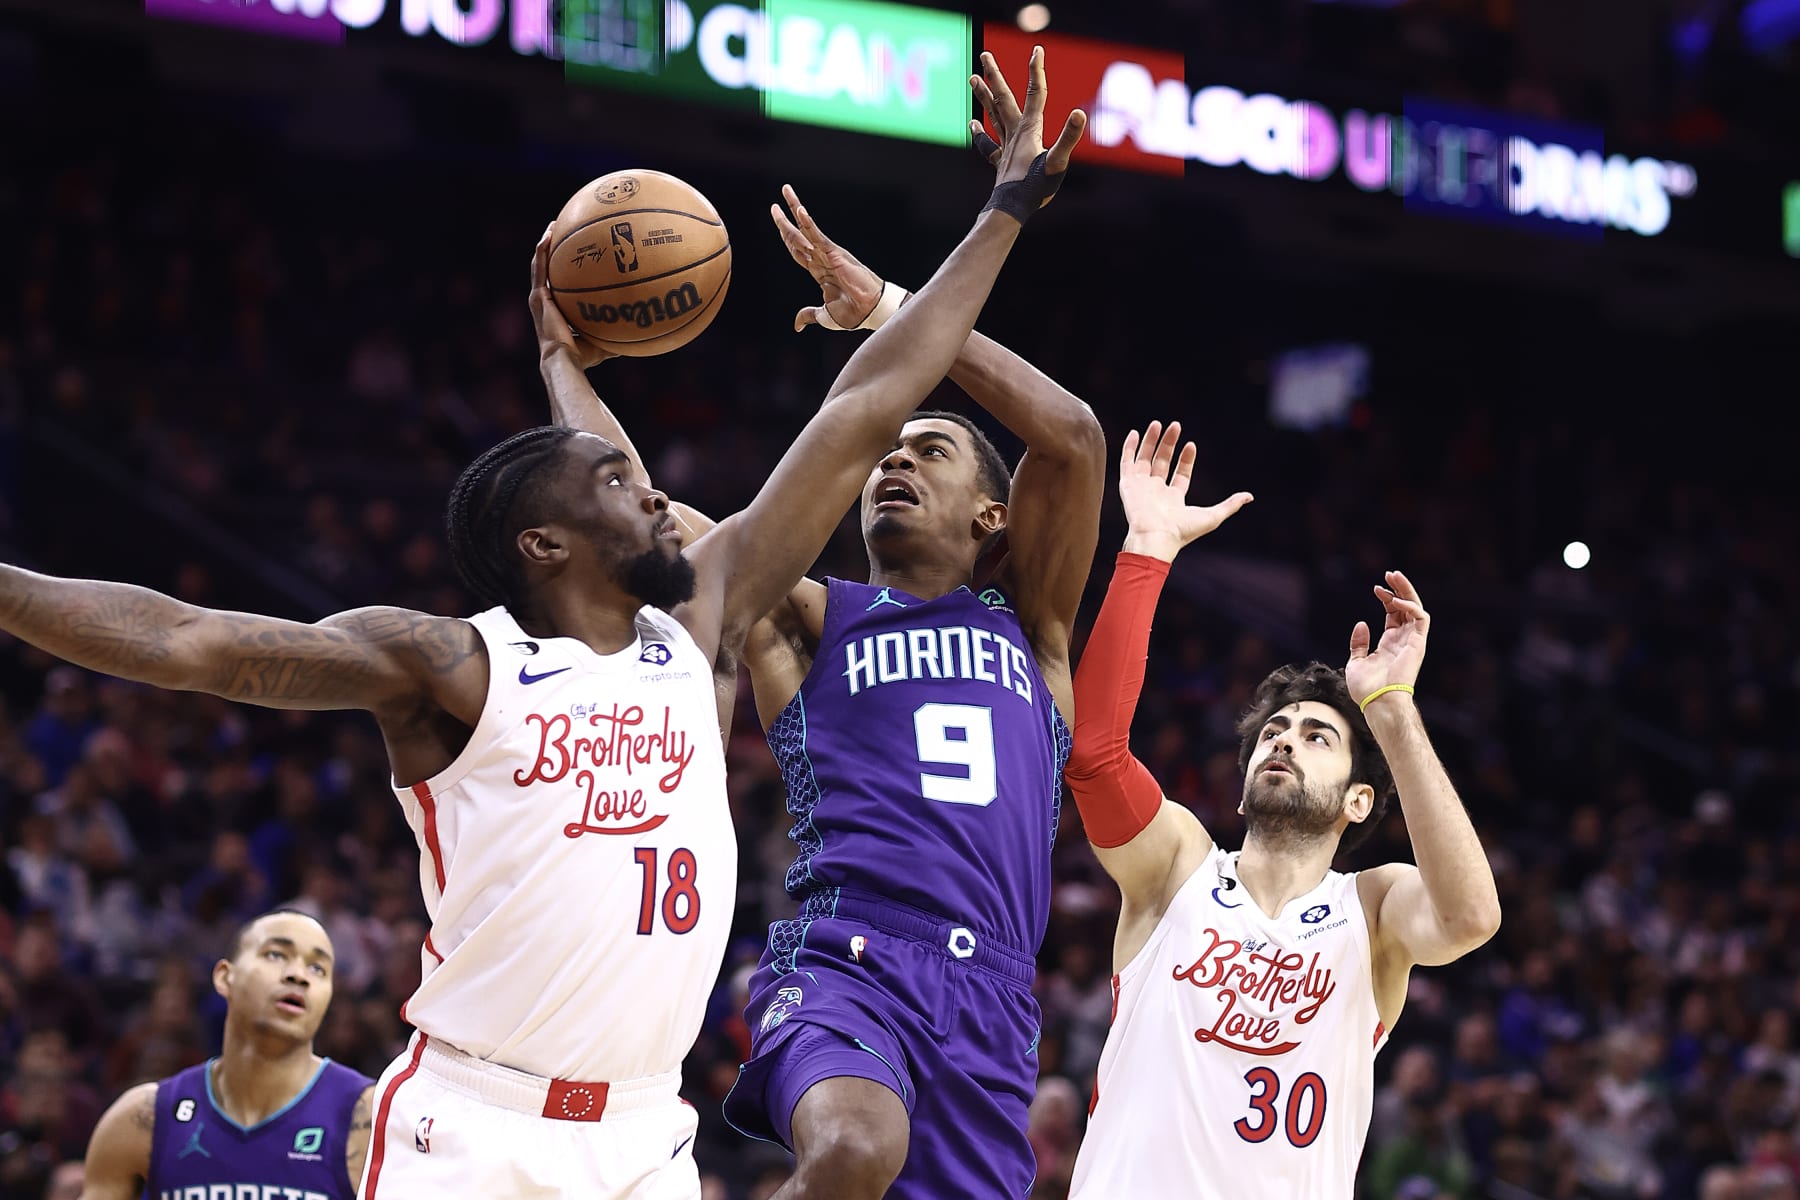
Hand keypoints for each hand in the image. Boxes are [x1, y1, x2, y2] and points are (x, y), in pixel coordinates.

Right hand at [530, 223, 613, 369]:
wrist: (565, 359)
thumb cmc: (585, 355)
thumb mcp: (604, 339)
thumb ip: (617, 331)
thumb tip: (641, 328)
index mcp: (557, 309)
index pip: (559, 284)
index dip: (563, 269)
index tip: (572, 255)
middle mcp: (545, 301)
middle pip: (547, 269)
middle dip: (553, 250)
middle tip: (561, 232)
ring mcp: (539, 298)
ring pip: (540, 264)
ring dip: (545, 244)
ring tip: (553, 226)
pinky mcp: (538, 296)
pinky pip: (540, 268)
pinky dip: (542, 250)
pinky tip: (549, 235)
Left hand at [769, 184, 883, 332]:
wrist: (868, 312)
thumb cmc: (852, 313)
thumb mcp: (823, 316)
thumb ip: (808, 315)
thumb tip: (796, 325)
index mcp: (819, 271)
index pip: (797, 251)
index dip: (786, 238)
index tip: (778, 224)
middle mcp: (822, 259)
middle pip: (798, 236)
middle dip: (785, 220)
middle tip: (774, 205)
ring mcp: (828, 254)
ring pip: (806, 229)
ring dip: (794, 209)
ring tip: (785, 191)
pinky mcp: (835, 254)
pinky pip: (818, 236)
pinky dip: (808, 224)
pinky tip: (800, 211)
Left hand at [970, 46, 1085, 199]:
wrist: (1012, 208)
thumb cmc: (1035, 187)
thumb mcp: (1057, 162)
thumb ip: (1069, 137)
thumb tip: (1080, 113)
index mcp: (1030, 129)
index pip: (1036, 93)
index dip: (1037, 70)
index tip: (1036, 50)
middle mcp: (1015, 133)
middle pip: (1003, 98)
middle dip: (995, 75)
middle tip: (984, 55)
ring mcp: (1005, 146)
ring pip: (993, 114)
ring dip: (984, 95)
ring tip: (973, 78)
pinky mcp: (1001, 160)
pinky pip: (988, 143)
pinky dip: (980, 132)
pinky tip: (973, 122)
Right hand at [1118, 421, 1252, 562]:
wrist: (1156, 536)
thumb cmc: (1182, 531)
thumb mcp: (1213, 516)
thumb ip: (1230, 505)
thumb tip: (1250, 496)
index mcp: (1173, 501)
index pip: (1180, 475)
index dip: (1186, 459)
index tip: (1191, 445)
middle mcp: (1155, 492)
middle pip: (1162, 463)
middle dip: (1169, 444)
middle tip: (1175, 425)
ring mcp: (1141, 488)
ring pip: (1145, 459)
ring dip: (1151, 442)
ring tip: (1158, 424)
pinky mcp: (1128, 485)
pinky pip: (1126, 463)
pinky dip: (1129, 448)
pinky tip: (1135, 433)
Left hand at [1345, 570, 1429, 705]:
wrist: (1377, 701)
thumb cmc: (1366, 688)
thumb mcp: (1355, 662)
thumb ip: (1358, 643)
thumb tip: (1361, 624)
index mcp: (1390, 643)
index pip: (1394, 614)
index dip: (1387, 599)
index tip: (1376, 588)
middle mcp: (1403, 640)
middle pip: (1407, 607)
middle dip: (1400, 589)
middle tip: (1390, 573)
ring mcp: (1412, 641)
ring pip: (1416, 608)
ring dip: (1407, 591)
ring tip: (1394, 577)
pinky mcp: (1418, 643)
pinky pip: (1421, 618)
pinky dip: (1410, 606)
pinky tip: (1395, 600)